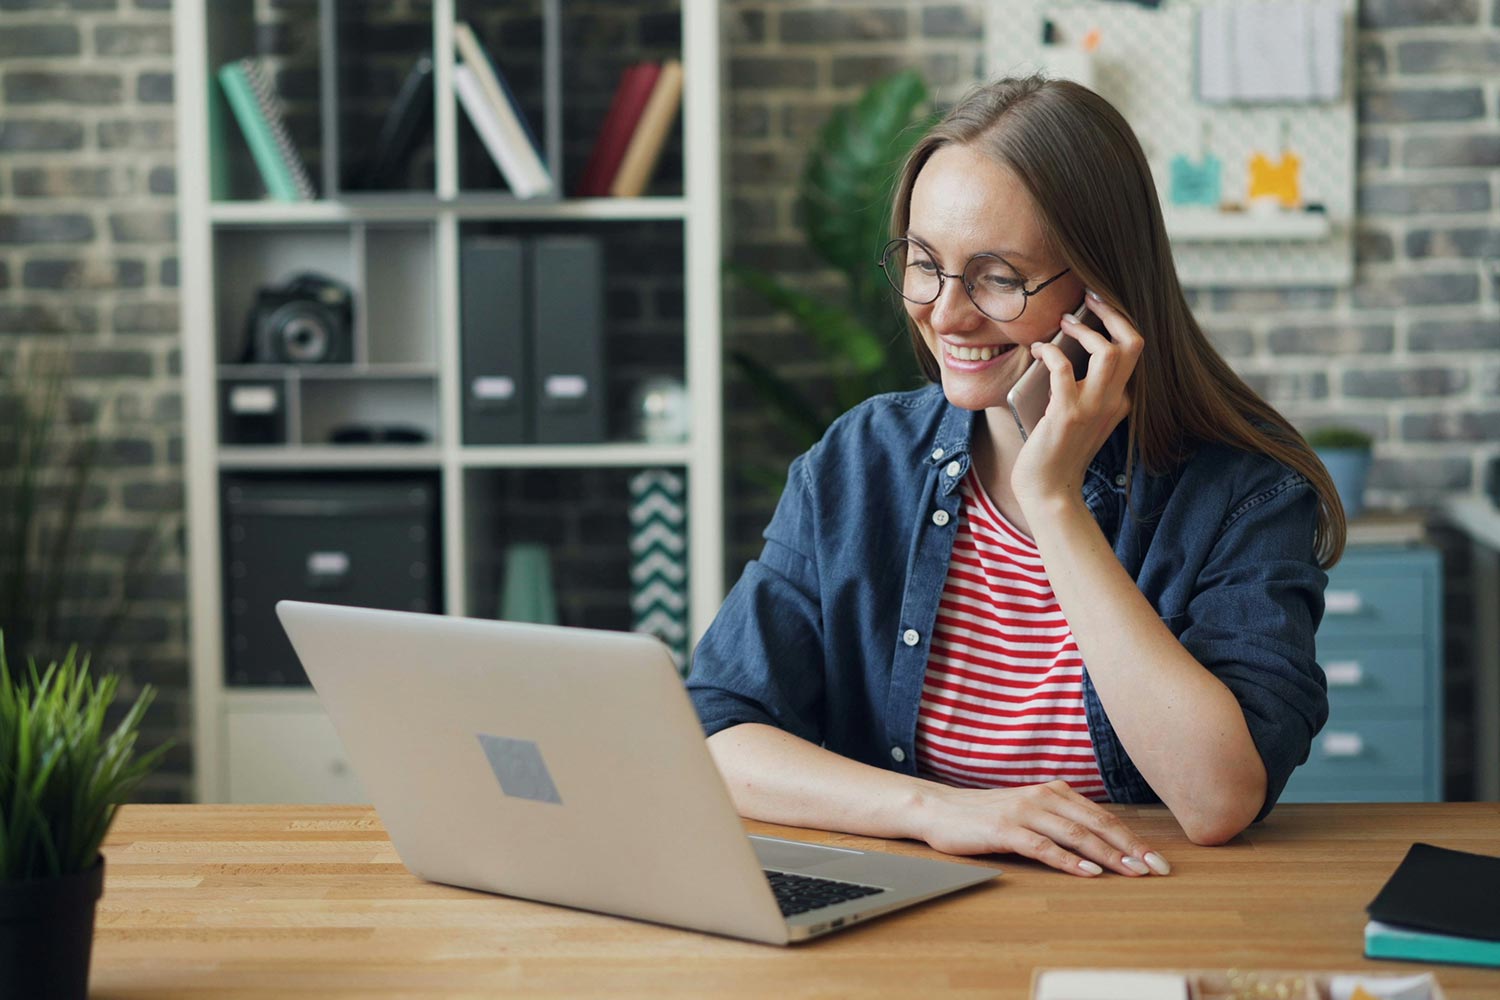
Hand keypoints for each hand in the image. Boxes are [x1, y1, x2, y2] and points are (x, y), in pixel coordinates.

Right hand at [915, 779, 1168, 877]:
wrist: (939, 809)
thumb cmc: (986, 816)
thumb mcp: (1029, 811)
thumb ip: (1060, 820)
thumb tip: (1100, 843)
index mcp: (1054, 791)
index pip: (1103, 818)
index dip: (1133, 839)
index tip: (1157, 860)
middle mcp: (1043, 797)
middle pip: (1097, 825)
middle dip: (1131, 848)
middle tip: (1158, 869)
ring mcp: (1024, 811)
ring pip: (1076, 835)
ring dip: (1108, 855)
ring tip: (1132, 872)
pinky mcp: (1005, 829)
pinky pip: (1044, 847)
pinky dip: (1069, 860)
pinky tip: (1088, 872)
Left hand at [1010, 290, 1142, 507]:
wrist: (1049, 491)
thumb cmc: (1056, 451)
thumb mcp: (1078, 414)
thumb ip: (1080, 386)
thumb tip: (1063, 344)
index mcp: (1121, 400)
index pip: (1134, 350)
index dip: (1118, 321)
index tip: (1097, 303)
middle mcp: (1115, 401)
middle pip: (1133, 343)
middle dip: (1111, 312)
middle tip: (1087, 297)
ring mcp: (1094, 407)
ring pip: (1109, 351)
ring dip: (1083, 328)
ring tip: (1062, 321)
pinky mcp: (1067, 414)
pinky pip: (1063, 368)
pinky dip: (1050, 351)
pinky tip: (1038, 349)